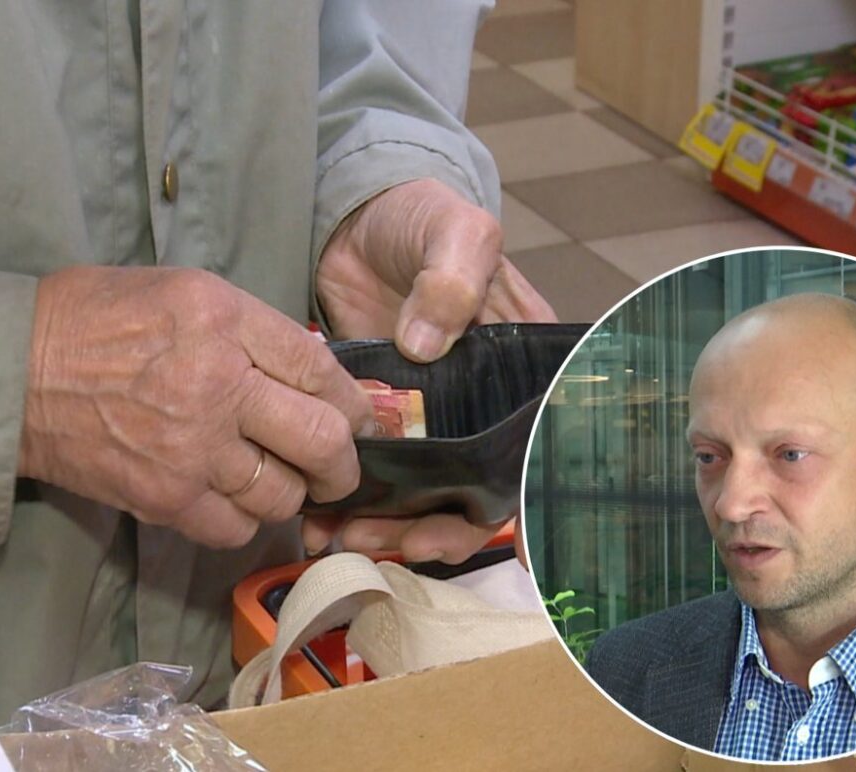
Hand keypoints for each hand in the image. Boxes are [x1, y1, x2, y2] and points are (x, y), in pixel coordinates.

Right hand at [19, 266, 373, 548]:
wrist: (11, 372)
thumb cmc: (94, 319)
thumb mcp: (182, 291)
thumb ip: (251, 329)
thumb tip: (313, 372)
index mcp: (223, 320)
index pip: (321, 370)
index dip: (354, 402)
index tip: (360, 417)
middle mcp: (217, 384)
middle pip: (321, 439)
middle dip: (344, 461)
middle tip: (340, 466)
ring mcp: (192, 448)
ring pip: (283, 492)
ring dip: (291, 491)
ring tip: (277, 478)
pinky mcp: (164, 498)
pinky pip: (236, 527)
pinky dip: (245, 519)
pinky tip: (233, 499)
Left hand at [309, 179, 556, 562]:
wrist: (355, 219)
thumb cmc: (422, 218)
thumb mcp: (455, 231)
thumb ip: (452, 278)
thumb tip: (427, 343)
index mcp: (518, 368)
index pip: (533, 447)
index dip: (513, 495)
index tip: (476, 522)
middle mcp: (480, 404)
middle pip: (476, 488)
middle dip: (438, 527)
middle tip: (396, 541)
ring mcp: (428, 417)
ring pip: (423, 493)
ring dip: (390, 526)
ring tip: (346, 536)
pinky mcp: (379, 419)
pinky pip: (373, 474)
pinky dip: (353, 502)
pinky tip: (322, 519)